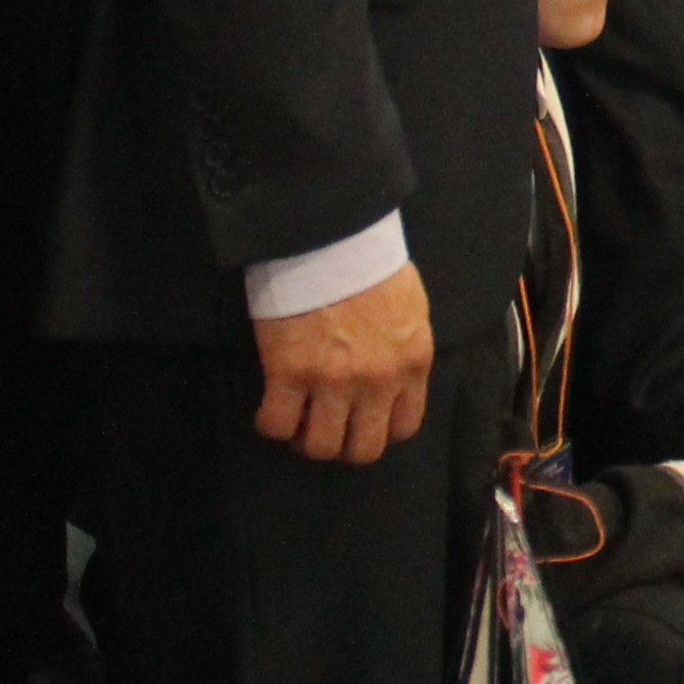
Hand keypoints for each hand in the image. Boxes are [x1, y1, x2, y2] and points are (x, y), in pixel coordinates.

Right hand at [251, 263, 436, 463]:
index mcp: (412, 363)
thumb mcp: (410, 310)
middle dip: (343, 443)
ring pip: (320, 446)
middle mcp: (377, 381)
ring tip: (297, 418)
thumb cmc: (372, 263)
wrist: (332, 234)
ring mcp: (333, 381)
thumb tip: (392, 378)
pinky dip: (270, 423)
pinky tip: (271, 406)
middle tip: (326, 425)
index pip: (404, 427)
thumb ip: (403, 351)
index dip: (379, 431)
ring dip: (306, 438)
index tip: (361, 421)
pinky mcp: (289, 373)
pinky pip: (276, 424)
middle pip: (362, 449)